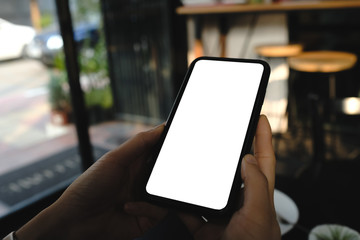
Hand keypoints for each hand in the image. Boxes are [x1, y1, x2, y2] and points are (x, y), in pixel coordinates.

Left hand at [16, 125, 166, 239]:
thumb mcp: (114, 159)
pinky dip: (147, 208)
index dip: (169, 145)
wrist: (76, 221)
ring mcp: (145, 198)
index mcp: (136, 162)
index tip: (180, 140)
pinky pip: (160, 211)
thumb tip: (160, 128)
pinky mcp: (147, 217)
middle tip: (167, 170)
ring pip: (168, 192)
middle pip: (167, 172)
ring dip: (159, 192)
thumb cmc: (88, 187)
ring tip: (146, 192)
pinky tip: (128, 207)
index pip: (158, 150)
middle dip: (170, 171)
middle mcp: (142, 180)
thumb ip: (139, 143)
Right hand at [125, 115, 280, 239]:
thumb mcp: (259, 216)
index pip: (264, 160)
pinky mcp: (203, 227)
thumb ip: (256, 185)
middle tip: (218, 132)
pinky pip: (186, 210)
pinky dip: (173, 204)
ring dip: (194, 176)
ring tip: (186, 159)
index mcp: (258, 196)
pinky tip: (165, 194)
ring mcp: (220, 214)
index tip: (260, 118)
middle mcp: (239, 202)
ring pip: (205, 188)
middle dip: (224, 151)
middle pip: (232, 170)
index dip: (264, 138)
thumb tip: (248, 157)